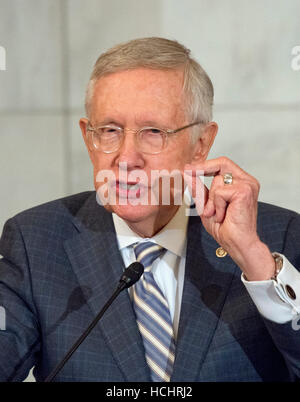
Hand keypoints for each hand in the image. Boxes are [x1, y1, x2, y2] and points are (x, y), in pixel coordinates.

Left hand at [185, 157, 274, 280]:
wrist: (238, 244)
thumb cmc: (227, 228)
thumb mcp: (206, 205)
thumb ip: (199, 189)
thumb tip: (188, 174)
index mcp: (241, 182)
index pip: (223, 164)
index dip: (205, 164)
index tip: (189, 167)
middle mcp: (247, 181)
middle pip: (222, 163)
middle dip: (203, 168)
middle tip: (188, 171)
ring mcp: (248, 185)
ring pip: (217, 180)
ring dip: (211, 199)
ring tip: (217, 214)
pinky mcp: (244, 191)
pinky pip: (220, 192)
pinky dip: (216, 205)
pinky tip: (223, 215)